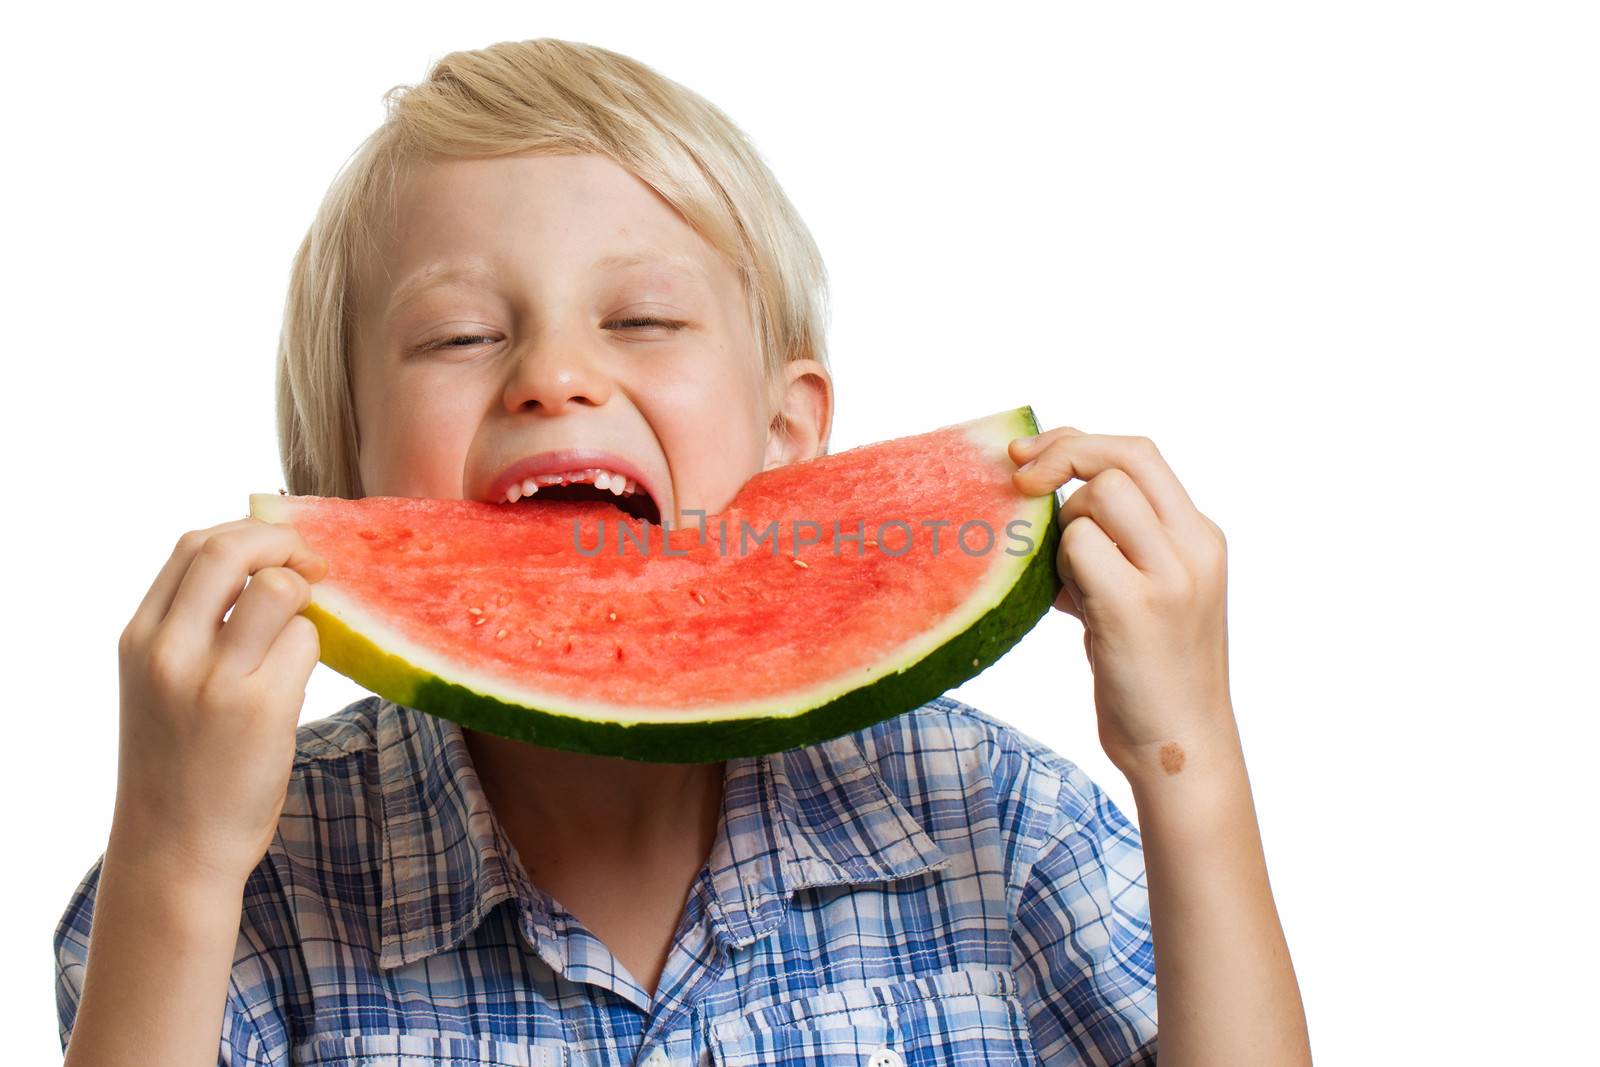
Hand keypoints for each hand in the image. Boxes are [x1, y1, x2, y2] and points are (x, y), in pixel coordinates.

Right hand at [112, 517, 327, 887]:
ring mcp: (214, 678)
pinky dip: (316, 647)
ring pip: (279, 590)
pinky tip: (301, 680)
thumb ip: (195, 627)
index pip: (194, 546)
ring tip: (301, 638)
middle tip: (314, 565)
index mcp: (140, 638)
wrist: (175, 850)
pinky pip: (307, 641)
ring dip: (306, 602)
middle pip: (231, 549)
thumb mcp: (162, 685)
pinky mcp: (262, 707)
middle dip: (283, 542)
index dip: (250, 533)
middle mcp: (169, 650)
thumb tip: (269, 569)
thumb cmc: (180, 766)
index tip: (281, 550)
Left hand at [1009, 429, 1231, 778]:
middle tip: (1019, 480)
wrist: (1180, 747)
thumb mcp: (1146, 595)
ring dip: (1062, 529)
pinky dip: (1057, 567)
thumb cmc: (1151, 674)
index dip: (1080, 441)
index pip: (1141, 453)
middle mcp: (1194, 548)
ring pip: (1095, 499)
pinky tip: (1066, 605)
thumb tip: (1045, 507)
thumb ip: (1115, 547)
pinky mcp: (1135, 607)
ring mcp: (1170, 577)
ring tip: (1070, 580)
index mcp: (1201, 537)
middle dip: (1060, 456)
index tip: (1032, 456)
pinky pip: (1077, 547)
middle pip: (1121, 457)